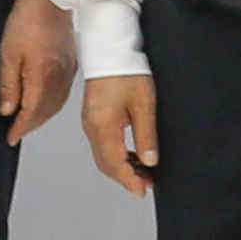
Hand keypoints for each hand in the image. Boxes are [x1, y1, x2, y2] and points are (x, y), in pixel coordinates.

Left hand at [0, 0, 78, 141]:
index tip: (10, 137)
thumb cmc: (27, 20)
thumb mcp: (8, 54)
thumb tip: (7, 110)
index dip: (20, 128)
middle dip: (30, 125)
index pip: (31, 112)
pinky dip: (52, 104)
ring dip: (41, 117)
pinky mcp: (71, 64)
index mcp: (42, 75)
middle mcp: (59, 77)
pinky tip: (43, 103)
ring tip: (27, 121)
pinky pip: (62, 93)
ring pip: (56, 105)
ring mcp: (67, 71)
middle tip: (16, 132)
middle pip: (45, 112)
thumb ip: (8, 85)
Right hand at [83, 72, 157, 195]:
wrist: (110, 48)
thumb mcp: (144, 104)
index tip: (143, 191)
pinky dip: (117, 155)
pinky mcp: (94, 117)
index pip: (115, 164)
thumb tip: (150, 161)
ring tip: (144, 172)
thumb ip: (146, 135)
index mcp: (103, 126)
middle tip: (147, 184)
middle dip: (126, 177)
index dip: (130, 181)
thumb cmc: (127, 70)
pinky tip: (132, 155)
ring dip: (122, 167)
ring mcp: (90, 122)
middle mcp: (92, 127)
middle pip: (106, 164)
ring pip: (104, 156)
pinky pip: (103, 144)